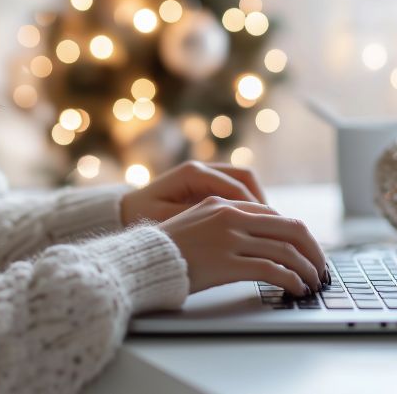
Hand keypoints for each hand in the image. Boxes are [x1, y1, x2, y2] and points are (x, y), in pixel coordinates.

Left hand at [121, 161, 265, 225]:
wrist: (124, 214)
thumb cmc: (142, 219)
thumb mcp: (170, 222)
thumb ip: (200, 219)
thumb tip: (232, 225)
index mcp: (193, 174)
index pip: (236, 186)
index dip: (255, 208)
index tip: (266, 228)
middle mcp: (202, 169)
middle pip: (245, 177)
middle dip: (261, 202)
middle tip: (272, 226)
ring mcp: (205, 175)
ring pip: (243, 182)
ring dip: (256, 202)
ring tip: (265, 226)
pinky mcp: (205, 185)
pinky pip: (234, 190)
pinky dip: (246, 205)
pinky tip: (250, 225)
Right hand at [159, 196, 328, 295]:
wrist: (141, 260)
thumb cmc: (166, 248)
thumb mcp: (196, 223)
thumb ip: (225, 223)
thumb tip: (255, 237)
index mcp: (225, 204)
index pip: (274, 215)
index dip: (297, 234)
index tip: (305, 250)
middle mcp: (231, 217)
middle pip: (290, 228)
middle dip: (313, 249)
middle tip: (321, 266)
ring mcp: (230, 239)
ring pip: (286, 250)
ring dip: (307, 268)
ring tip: (313, 282)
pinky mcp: (228, 263)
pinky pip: (272, 270)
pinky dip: (291, 280)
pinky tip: (296, 289)